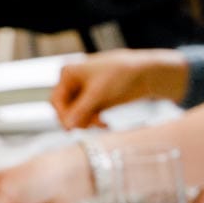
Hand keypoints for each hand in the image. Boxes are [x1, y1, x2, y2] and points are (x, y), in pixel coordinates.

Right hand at [53, 50, 189, 127]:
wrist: (147, 73)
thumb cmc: (121, 75)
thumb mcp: (98, 93)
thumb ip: (81, 110)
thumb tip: (67, 126)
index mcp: (68, 73)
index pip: (56, 100)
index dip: (63, 115)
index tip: (72, 129)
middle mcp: (74, 81)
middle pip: (66, 108)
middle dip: (77, 119)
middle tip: (91, 126)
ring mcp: (85, 90)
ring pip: (77, 114)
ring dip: (87, 121)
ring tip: (102, 124)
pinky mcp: (97, 99)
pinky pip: (88, 115)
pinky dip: (94, 121)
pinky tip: (105, 124)